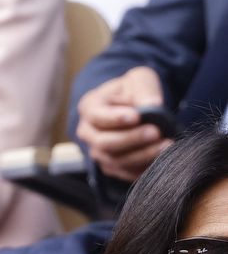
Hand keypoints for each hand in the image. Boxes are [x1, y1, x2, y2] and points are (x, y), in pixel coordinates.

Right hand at [76, 66, 172, 181]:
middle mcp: (88, 133)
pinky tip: (162, 159)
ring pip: (115, 161)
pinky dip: (143, 168)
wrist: (133, 109)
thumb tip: (152, 104)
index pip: (97, 116)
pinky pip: (125, 173)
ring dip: (141, 155)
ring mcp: (98, 153)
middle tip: (155, 132)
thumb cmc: (133, 91)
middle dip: (131, 139)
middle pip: (103, 142)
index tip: (137, 116)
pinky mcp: (111, 167)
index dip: (115, 118)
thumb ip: (144, 89)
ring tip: (166, 145)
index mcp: (89, 107)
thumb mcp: (139, 80)